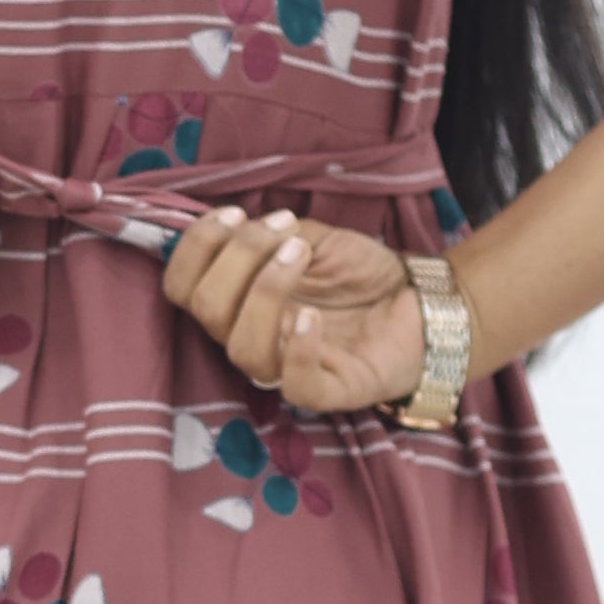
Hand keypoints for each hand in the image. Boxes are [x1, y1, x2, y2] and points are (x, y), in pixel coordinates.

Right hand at [160, 203, 432, 416]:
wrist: (421, 300)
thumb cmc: (360, 274)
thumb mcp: (312, 238)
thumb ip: (270, 234)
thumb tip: (236, 223)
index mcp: (237, 303)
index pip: (181, 287)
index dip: (195, 247)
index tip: (233, 213)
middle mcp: (253, 337)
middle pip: (205, 310)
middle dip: (237, 257)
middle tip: (286, 230)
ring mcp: (287, 367)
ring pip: (242, 348)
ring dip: (264, 290)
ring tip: (301, 253)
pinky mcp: (330, 390)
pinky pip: (297, 385)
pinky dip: (298, 350)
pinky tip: (313, 316)